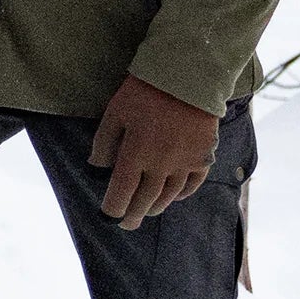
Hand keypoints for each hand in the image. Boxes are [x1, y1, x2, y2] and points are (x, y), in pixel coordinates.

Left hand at [89, 73, 220, 228]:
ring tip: (147, 211)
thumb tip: (96, 167)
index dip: (113, 209)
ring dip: (156, 207)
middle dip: (134, 215)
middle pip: (145, 200)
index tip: (108, 217)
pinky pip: (193, 184)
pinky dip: (182, 194)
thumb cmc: (145, 90)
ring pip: (169, 196)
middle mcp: (161, 165)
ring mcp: (185, 163)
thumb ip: (104, 142)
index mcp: (136, 154)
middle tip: (127, 223)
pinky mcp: (204, 156)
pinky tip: (175, 196)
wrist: (189, 75)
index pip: (121, 193)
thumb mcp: (115, 111)